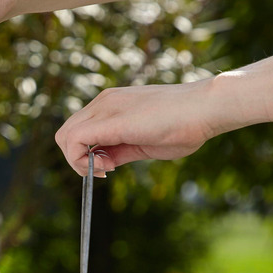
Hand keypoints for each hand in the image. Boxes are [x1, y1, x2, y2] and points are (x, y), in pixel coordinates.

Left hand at [54, 82, 223, 175]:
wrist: (207, 107)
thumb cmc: (185, 124)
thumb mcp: (144, 142)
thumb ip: (120, 150)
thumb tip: (104, 161)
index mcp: (111, 105)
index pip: (79, 129)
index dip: (84, 154)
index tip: (107, 167)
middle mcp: (103, 102)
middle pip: (65, 133)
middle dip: (77, 158)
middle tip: (105, 170)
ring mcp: (105, 107)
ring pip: (65, 135)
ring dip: (77, 160)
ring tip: (107, 169)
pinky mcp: (110, 120)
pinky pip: (75, 139)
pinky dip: (80, 160)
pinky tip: (107, 167)